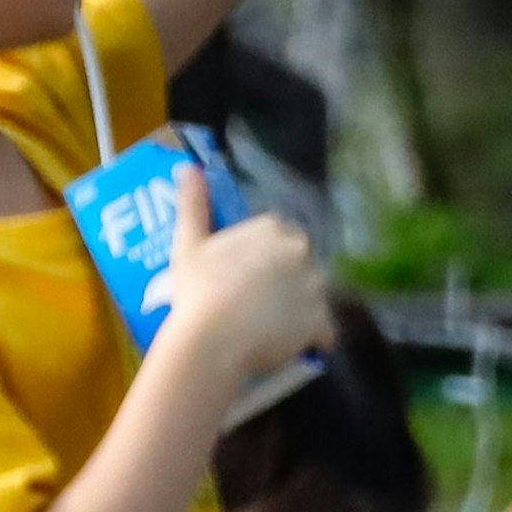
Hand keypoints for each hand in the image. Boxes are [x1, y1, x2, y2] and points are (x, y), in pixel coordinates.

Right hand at [155, 164, 332, 390]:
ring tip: (270, 326)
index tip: (244, 276)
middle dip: (286, 279)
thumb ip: (194, 203)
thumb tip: (187, 167)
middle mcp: (301, 250)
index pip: (279, 237)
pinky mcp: (322, 320)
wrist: (213, 340)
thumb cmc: (199, 291)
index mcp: (273, 228)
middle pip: (299, 263)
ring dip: (300, 307)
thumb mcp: (189, 244)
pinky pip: (324, 330)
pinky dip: (313, 337)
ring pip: (312, 294)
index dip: (263, 259)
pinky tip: (292, 344)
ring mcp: (315, 285)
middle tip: (257, 302)